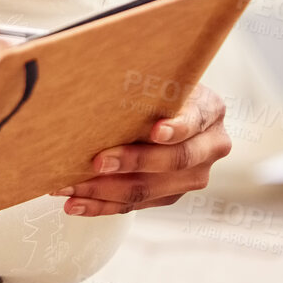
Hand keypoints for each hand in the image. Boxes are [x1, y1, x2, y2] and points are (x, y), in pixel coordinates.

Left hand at [51, 84, 231, 214]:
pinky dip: (102, 205)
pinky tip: (77, 203)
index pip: (196, 120)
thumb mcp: (161, 77)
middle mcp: (209, 147)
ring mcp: (192, 176)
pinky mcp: (171, 195)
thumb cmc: (158, 87)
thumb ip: (146, 83)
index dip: (177, 128)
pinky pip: (135, 204)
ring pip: (150, 189)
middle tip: (98, 161)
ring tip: (72, 186)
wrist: (166, 107)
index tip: (155, 131)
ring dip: (106, 190)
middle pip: (174, 161)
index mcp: (210, 111)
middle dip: (132, 162)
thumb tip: (105, 79)